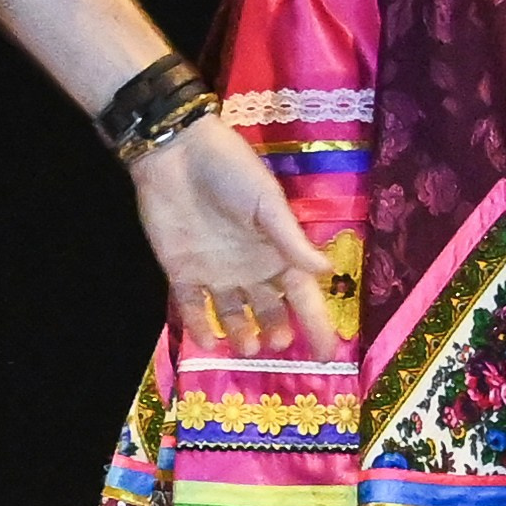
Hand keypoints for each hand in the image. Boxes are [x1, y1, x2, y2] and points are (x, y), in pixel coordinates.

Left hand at [127, 115, 338, 356]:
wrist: (175, 154)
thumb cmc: (230, 172)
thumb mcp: (268, 202)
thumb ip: (291, 239)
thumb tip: (328, 271)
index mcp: (276, 251)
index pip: (303, 294)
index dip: (316, 322)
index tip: (329, 352)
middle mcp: (250, 268)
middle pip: (269, 309)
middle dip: (277, 331)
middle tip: (279, 346)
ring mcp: (215, 272)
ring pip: (233, 315)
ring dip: (241, 334)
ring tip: (248, 349)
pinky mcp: (182, 272)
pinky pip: (192, 307)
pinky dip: (198, 326)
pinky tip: (207, 342)